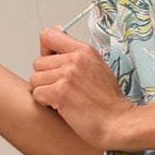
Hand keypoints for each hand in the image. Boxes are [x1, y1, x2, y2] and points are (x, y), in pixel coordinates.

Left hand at [29, 27, 136, 150]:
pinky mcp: (60, 93)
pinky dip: (45, 103)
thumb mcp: (98, 66)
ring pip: (35, 79)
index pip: (48, 36)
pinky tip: (62, 107)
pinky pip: (37, 94)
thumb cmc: (109, 101)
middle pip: (38, 62)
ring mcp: (67, 76)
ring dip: (45, 91)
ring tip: (63, 99)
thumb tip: (57, 31)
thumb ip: (77, 52)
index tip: (51, 62)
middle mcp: (75, 60)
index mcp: (84, 50)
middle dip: (45, 78)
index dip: (44, 51)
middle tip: (62, 89)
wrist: (118, 122)